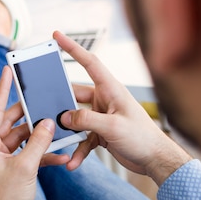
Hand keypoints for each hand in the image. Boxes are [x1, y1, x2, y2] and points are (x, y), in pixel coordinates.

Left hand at [0, 65, 68, 199]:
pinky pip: (28, 154)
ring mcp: (1, 159)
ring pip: (23, 138)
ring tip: (56, 128)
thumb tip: (47, 123)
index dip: (2, 90)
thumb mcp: (26, 167)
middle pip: (12, 123)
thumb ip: (39, 142)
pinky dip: (42, 154)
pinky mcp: (12, 168)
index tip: (7, 71)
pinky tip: (60, 154)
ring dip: (40, 137)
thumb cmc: (7, 199)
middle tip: (44, 102)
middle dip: (30, 116)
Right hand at [54, 31, 190, 185]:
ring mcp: (102, 116)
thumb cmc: (142, 137)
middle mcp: (105, 100)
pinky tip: (74, 163)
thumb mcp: (112, 127)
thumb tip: (64, 116)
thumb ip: (86, 120)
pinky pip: (83, 138)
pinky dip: (78, 149)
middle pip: (75, 95)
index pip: (89, 63)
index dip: (73, 48)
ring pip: (76, 120)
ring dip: (69, 133)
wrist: (155, 159)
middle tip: (44, 108)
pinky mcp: (101, 133)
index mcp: (111, 89)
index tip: (57, 36)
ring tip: (58, 142)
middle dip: (60, 103)